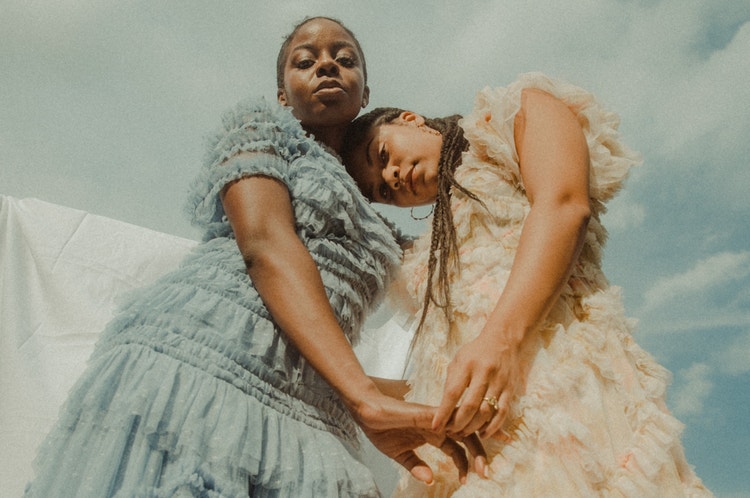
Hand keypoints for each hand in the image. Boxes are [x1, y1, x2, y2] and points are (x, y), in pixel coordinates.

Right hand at [354, 393, 487, 482]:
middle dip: (479, 454)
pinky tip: (469, 435)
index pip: (459, 446)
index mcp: (433, 434)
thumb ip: (415, 466)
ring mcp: (432, 417)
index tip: (480, 475)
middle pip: (466, 436)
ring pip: (461, 426)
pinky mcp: (424, 412)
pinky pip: (446, 417)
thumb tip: (430, 480)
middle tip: (487, 473)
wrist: (364, 410)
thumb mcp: (400, 454)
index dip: (470, 460)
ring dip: (474, 443)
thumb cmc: (380, 427)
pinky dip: (459, 423)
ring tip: (482, 465)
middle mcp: (437, 424)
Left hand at [433, 333, 521, 438]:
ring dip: (473, 427)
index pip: (453, 393)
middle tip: (450, 432)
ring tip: (463, 433)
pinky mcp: (510, 390)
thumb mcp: (458, 360)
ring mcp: (499, 382)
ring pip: (486, 412)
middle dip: (458, 423)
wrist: (503, 340)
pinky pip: (502, 413)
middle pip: (470, 406)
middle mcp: (484, 374)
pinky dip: (492, 427)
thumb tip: (444, 408)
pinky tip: (483, 434)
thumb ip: (451, 382)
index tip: (435, 426)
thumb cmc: (475, 352)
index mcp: (467, 365)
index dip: (443, 412)